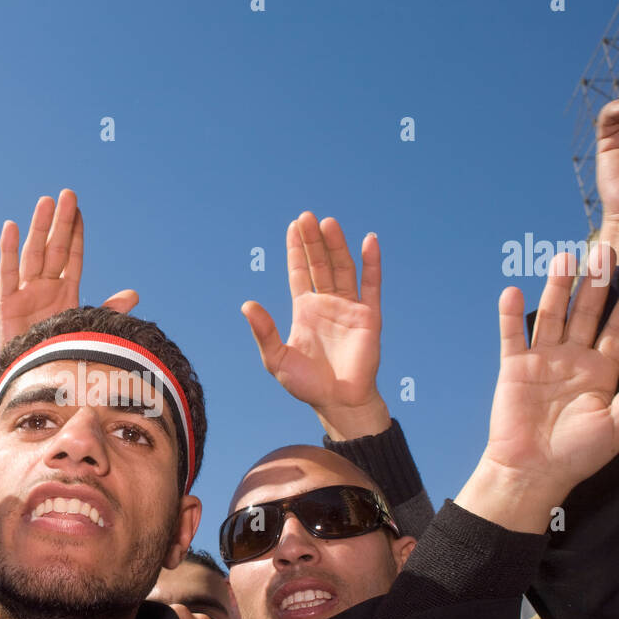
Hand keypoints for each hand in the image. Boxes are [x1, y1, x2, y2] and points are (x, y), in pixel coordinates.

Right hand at [0, 189, 137, 356]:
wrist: (34, 382)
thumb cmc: (59, 357)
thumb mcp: (87, 330)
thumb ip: (107, 311)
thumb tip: (134, 295)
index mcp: (65, 294)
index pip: (72, 257)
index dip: (76, 234)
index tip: (80, 211)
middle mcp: (44, 289)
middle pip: (54, 249)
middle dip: (61, 222)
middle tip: (68, 194)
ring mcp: (25, 294)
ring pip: (34, 254)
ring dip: (40, 228)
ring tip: (47, 202)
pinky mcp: (6, 304)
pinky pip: (7, 273)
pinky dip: (8, 250)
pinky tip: (11, 227)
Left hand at [242, 214, 388, 439]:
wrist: (338, 402)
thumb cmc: (306, 384)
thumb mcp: (276, 358)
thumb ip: (263, 331)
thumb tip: (247, 304)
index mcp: (305, 310)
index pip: (300, 272)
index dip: (296, 250)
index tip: (293, 226)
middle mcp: (327, 304)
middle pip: (320, 264)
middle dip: (313, 241)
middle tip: (307, 216)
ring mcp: (349, 308)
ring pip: (342, 269)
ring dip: (336, 246)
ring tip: (328, 223)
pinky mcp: (369, 316)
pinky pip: (371, 285)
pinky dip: (371, 263)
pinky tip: (369, 241)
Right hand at [458, 247, 618, 531]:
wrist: (532, 471)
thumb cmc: (576, 455)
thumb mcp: (617, 426)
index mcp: (601, 373)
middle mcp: (573, 360)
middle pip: (586, 314)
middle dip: (596, 284)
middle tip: (604, 252)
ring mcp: (543, 361)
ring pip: (552, 316)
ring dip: (558, 288)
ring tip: (565, 259)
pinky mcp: (514, 367)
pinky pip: (512, 336)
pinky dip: (511, 315)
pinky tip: (513, 292)